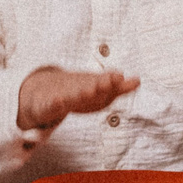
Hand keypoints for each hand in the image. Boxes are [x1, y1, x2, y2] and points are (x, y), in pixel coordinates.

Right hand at [17, 67, 139, 130]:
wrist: (43, 92)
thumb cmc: (77, 91)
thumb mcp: (97, 89)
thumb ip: (118, 87)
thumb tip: (138, 80)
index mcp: (89, 86)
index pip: (102, 83)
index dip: (110, 81)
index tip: (119, 77)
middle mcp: (75, 88)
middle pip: (88, 87)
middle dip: (97, 85)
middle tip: (106, 83)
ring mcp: (60, 96)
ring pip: (70, 96)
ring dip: (79, 93)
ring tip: (87, 91)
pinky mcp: (46, 105)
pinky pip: (50, 105)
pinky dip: (54, 103)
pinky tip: (59, 101)